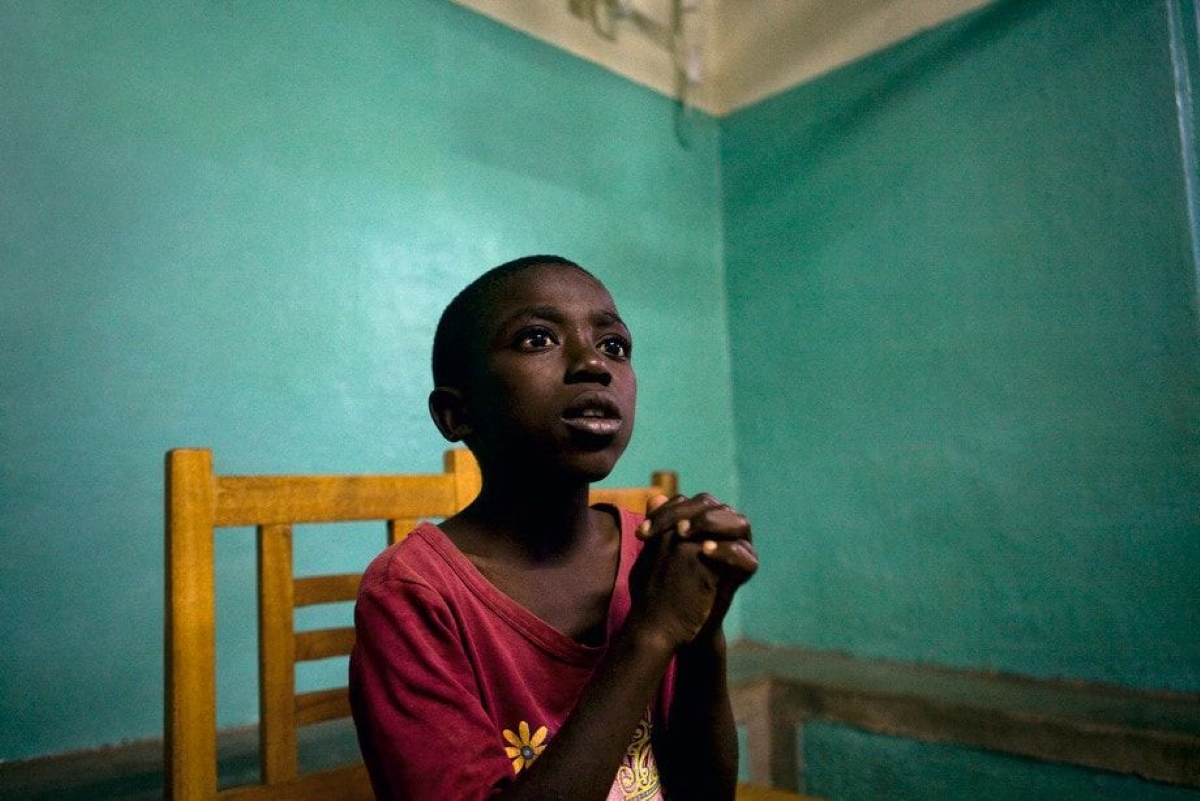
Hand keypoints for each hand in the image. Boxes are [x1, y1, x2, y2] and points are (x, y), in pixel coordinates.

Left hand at [636, 494, 756, 641]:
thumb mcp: (657, 554)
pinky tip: (705, 550)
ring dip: (712, 522)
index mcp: (701, 522)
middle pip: (713, 505)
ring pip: (739, 522)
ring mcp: (737, 549)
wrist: (673, 624)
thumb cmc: (663, 585)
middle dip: (687, 513)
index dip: (665, 512)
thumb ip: (659, 527)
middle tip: (668, 530)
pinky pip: (746, 556)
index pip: (688, 502)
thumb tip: (653, 497)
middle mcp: (722, 531)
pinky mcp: (744, 572)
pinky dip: (728, 550)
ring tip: (684, 534)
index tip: (642, 533)